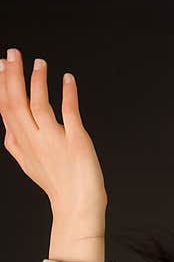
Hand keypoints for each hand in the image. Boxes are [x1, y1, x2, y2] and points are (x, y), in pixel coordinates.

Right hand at [0, 47, 106, 232]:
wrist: (77, 207)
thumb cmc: (58, 184)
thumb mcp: (29, 163)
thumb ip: (17, 144)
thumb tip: (7, 130)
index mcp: (21, 143)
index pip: (5, 109)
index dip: (2, 85)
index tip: (2, 65)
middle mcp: (33, 140)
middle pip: (16, 103)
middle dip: (13, 76)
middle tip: (13, 53)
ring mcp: (54, 141)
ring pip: (38, 105)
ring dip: (37, 81)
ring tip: (39, 62)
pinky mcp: (76, 142)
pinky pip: (70, 113)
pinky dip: (68, 94)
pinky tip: (67, 80)